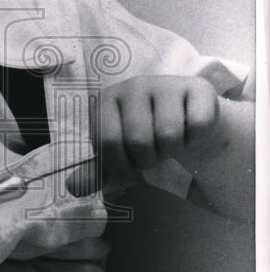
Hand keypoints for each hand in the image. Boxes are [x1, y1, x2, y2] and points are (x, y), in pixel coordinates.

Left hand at [67, 75, 220, 196]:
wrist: (186, 122)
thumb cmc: (146, 136)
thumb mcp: (118, 154)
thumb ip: (96, 171)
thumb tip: (74, 187)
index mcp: (106, 99)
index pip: (106, 142)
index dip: (120, 166)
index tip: (128, 167)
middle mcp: (133, 86)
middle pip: (139, 140)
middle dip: (147, 160)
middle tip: (152, 155)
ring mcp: (165, 84)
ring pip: (169, 134)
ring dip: (171, 151)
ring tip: (169, 145)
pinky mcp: (197, 88)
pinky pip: (197, 125)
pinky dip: (195, 139)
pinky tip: (189, 132)